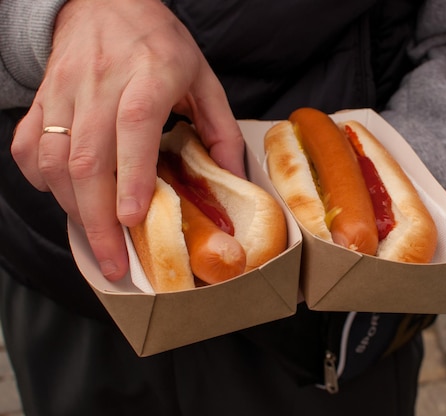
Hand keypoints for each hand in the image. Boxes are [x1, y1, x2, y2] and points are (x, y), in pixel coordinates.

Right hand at [11, 0, 244, 280]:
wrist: (105, 2)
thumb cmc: (159, 43)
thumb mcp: (203, 78)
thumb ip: (220, 129)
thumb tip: (231, 179)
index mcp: (148, 77)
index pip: (133, 128)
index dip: (129, 176)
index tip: (130, 219)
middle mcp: (100, 85)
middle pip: (88, 158)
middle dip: (97, 219)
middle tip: (113, 262)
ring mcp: (64, 93)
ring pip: (55, 160)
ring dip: (73, 209)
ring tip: (96, 243)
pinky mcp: (43, 100)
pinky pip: (29, 147)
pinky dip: (42, 181)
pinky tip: (66, 199)